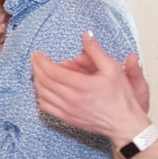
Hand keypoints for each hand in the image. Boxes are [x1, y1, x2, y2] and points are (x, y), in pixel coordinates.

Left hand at [31, 33, 148, 142]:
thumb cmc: (120, 97)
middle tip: (34, 59)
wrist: (123, 123)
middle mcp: (71, 99)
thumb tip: (85, 36)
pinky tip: (42, 89)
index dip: (41, 61)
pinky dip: (40, 96)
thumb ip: (96, 51)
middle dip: (36, 68)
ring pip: (42, 94)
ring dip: (37, 81)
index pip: (52, 71)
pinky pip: (46, 106)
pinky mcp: (66, 118)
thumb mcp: (112, 68)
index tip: (38, 53)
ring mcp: (67, 110)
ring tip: (37, 70)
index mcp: (81, 86)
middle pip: (44, 82)